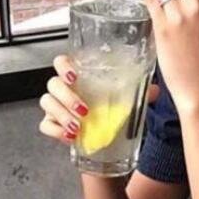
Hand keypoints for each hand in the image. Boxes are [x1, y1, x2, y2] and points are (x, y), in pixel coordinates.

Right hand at [38, 54, 159, 143]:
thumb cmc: (111, 108)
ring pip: (47, 103)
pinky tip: (71, 136)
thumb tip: (154, 91)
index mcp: (79, 75)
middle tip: (84, 109)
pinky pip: (45, 125)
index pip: (62, 61)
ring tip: (79, 126)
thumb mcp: (127, 97)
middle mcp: (64, 88)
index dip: (64, 66)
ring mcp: (55, 106)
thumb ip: (139, 90)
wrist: (106, 136)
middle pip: (52, 84)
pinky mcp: (52, 124)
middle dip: (66, 97)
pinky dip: (56, 131)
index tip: (75, 76)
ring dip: (62, 115)